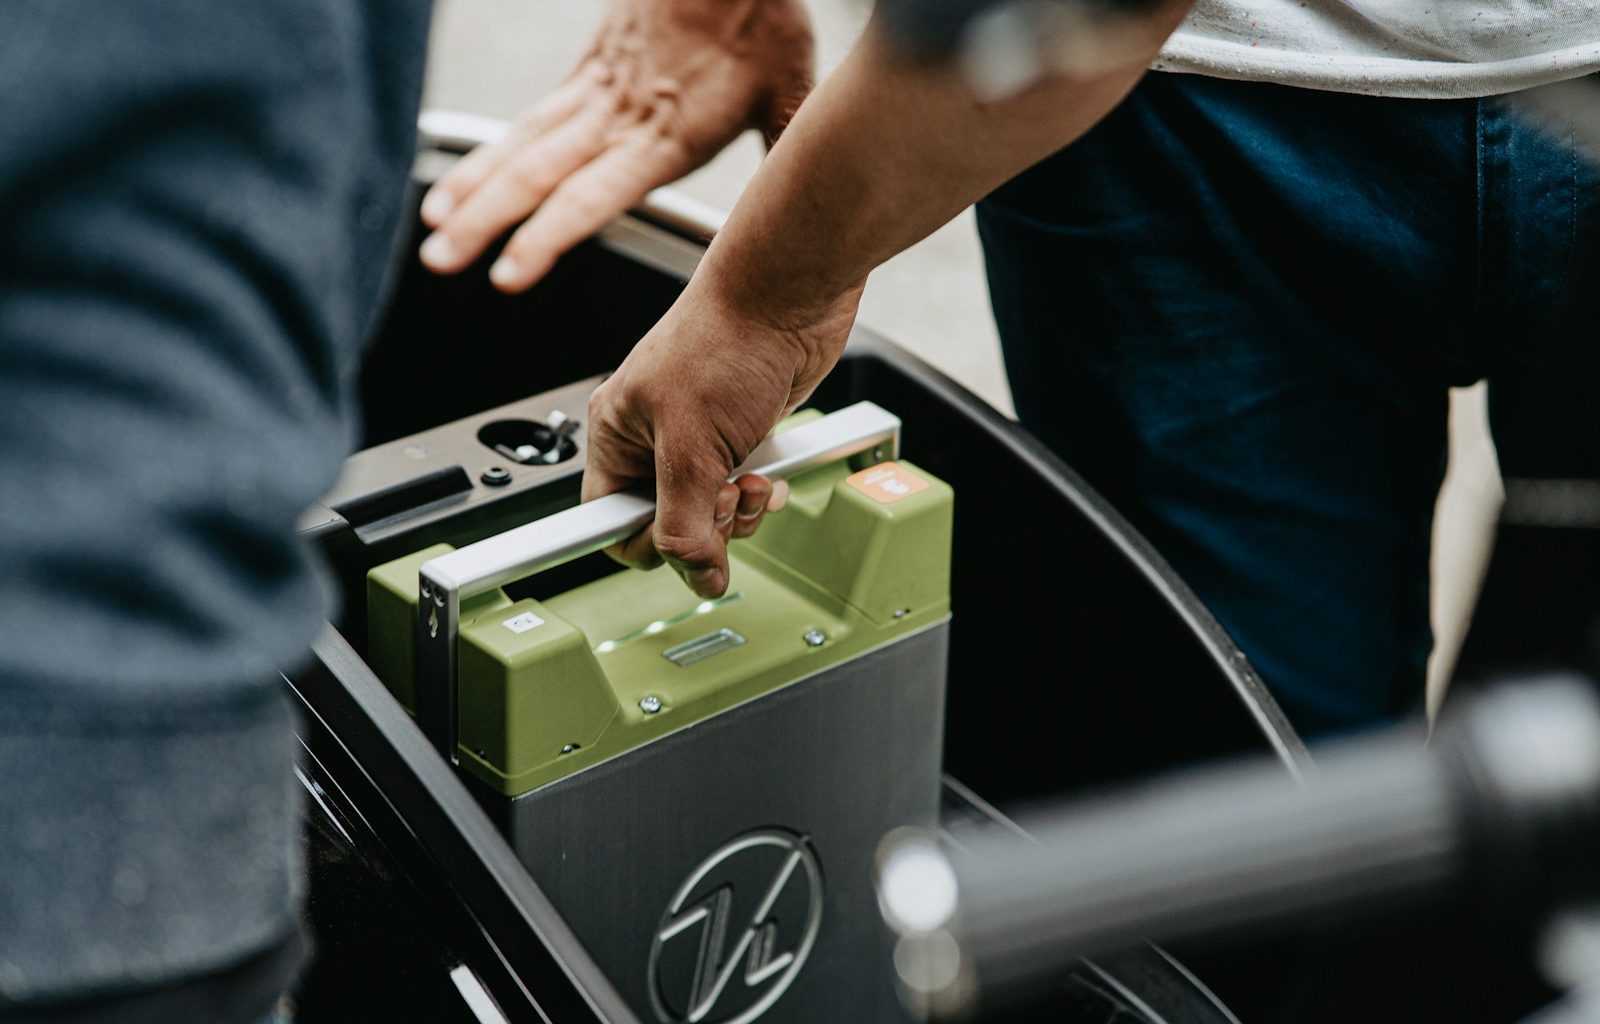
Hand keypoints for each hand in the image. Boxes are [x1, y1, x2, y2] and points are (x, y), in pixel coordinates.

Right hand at [417, 0, 812, 291]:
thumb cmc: (761, 19)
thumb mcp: (791, 95)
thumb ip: (788, 155)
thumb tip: (814, 216)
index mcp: (668, 133)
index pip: (593, 194)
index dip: (548, 235)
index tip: (509, 273)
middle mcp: (621, 116)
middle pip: (539, 174)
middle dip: (486, 223)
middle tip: (440, 261)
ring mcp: (598, 93)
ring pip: (521, 146)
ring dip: (473, 191)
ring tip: (432, 231)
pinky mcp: (589, 75)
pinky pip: (528, 121)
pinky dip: (486, 154)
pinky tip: (457, 183)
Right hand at [582, 275, 859, 597]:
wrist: (789, 295)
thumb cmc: (728, 341)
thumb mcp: (693, 447)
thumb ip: (685, 522)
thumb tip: (694, 574)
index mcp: (616, 434)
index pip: (608, 521)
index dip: (646, 544)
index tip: (679, 548)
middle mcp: (652, 437)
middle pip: (666, 523)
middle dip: (705, 525)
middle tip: (726, 498)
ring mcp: (699, 437)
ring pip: (708, 512)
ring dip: (738, 512)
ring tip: (751, 483)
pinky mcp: (741, 434)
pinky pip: (742, 489)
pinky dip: (760, 493)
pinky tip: (769, 475)